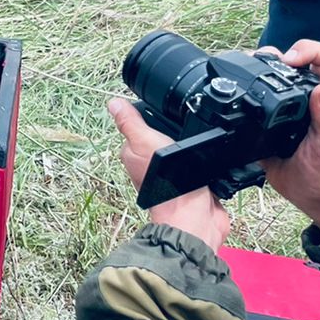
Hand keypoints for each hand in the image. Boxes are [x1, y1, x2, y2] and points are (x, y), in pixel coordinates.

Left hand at [108, 96, 230, 250]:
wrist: (196, 216)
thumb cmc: (167, 184)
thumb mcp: (144, 142)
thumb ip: (130, 123)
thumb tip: (114, 103)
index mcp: (133, 152)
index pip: (140, 124)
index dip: (153, 115)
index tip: (165, 110)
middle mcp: (149, 163)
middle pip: (163, 134)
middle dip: (175, 130)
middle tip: (184, 129)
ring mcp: (170, 173)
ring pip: (180, 148)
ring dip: (189, 144)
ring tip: (194, 143)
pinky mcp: (190, 180)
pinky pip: (196, 162)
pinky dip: (202, 158)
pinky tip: (205, 156)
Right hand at [259, 40, 319, 237]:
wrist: (313, 198)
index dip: (308, 50)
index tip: (288, 61)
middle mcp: (308, 99)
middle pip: (296, 59)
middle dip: (276, 55)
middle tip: (259, 64)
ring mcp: (288, 108)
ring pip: (274, 74)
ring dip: (258, 68)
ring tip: (244, 73)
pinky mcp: (269, 119)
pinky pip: (257, 97)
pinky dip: (246, 88)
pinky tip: (238, 94)